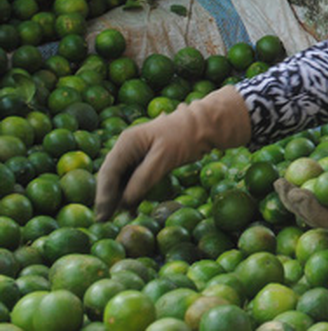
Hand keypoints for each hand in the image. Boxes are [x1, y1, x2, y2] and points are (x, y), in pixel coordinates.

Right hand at [95, 86, 249, 220]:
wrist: (205, 125)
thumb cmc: (185, 137)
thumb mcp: (164, 158)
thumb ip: (143, 178)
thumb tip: (125, 201)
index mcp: (127, 142)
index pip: (108, 172)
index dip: (104, 195)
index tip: (103, 215)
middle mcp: (128, 148)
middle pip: (112, 176)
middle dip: (109, 199)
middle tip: (105, 221)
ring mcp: (136, 154)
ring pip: (122, 179)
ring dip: (120, 198)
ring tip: (121, 218)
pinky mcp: (147, 161)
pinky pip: (134, 179)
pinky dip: (133, 193)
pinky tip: (133, 208)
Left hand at [274, 172, 327, 237]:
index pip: (325, 218)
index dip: (306, 206)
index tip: (292, 190)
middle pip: (315, 216)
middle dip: (294, 201)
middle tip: (278, 183)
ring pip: (319, 210)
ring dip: (300, 197)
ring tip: (283, 182)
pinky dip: (315, 191)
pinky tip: (306, 179)